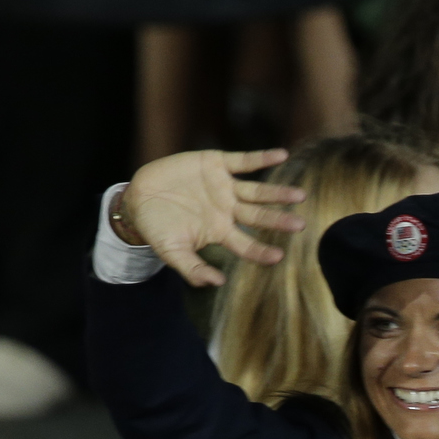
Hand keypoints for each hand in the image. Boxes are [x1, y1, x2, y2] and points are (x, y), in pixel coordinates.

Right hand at [115, 150, 305, 289]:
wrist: (138, 197)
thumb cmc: (156, 229)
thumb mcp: (172, 253)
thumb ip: (193, 269)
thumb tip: (218, 283)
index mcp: (220, 231)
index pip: (247, 244)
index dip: (261, 251)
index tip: (278, 256)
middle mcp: (228, 209)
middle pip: (258, 216)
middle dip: (279, 220)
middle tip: (300, 224)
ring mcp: (224, 186)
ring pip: (257, 190)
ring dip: (277, 193)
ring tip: (299, 195)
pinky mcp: (216, 164)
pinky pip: (244, 161)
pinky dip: (262, 158)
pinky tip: (281, 155)